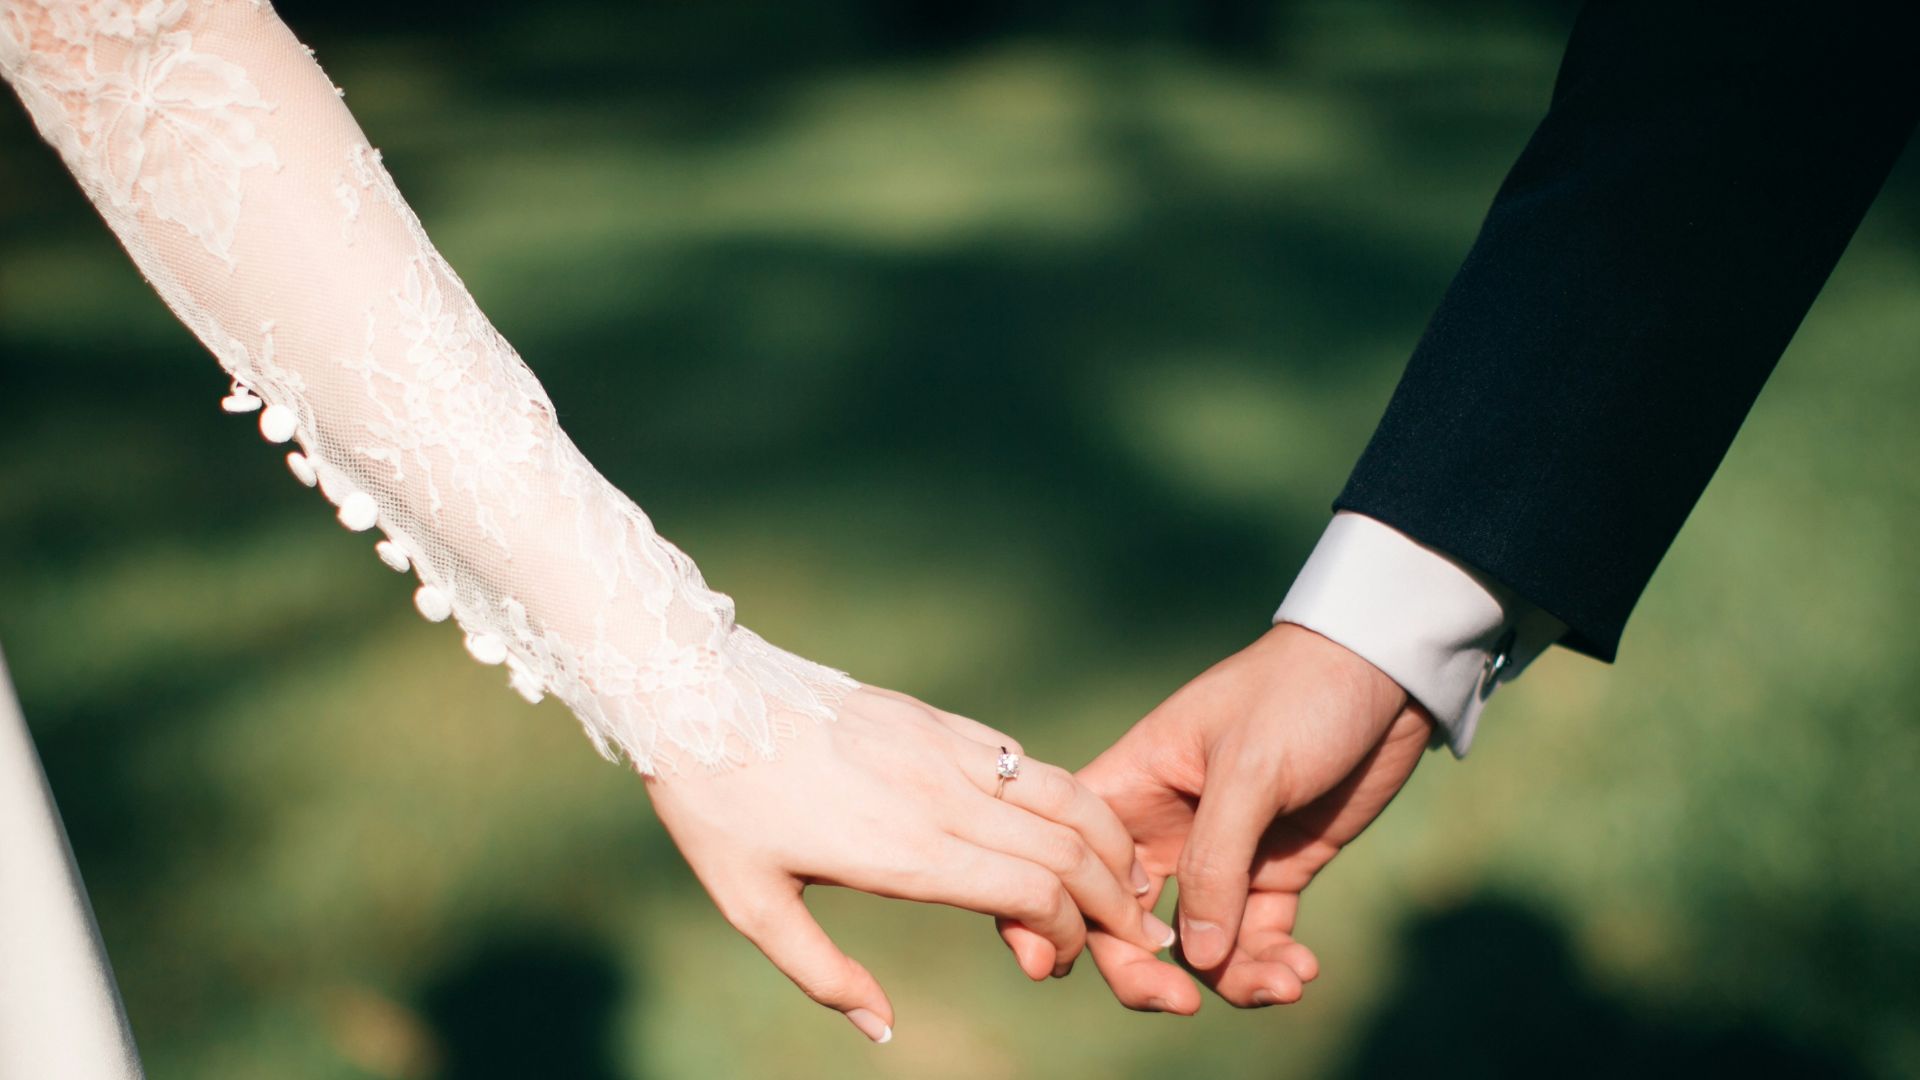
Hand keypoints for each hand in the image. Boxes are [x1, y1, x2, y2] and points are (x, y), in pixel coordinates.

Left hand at [645, 686, 1176, 1042]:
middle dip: (1116, 899)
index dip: (1066, 935)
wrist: (696, 693)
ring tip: (1130, 880)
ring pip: (1064, 793)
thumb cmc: (718, 807)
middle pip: (1069, 847)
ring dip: (1110, 841)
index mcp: (906, 850)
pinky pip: (1022, 759)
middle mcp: (941, 796)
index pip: (1033, 892)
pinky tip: (1070, 824)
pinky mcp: (935, 719)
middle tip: (1136, 936)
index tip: (1052, 963)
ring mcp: (944, 748)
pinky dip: (1066, 796)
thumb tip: (883, 1030)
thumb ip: (823, 974)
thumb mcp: (752, 907)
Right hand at [1045, 623, 1432, 1011]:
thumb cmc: (1300, 694)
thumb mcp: (1251, 769)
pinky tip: (1302, 970)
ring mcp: (1220, 854)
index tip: (1071, 964)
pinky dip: (1272, 964)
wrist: (1385, 673)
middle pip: (1125, 920)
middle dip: (1146, 971)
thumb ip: (1215, 863)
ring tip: (1282, 984)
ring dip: (1230, 978)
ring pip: (1197, 944)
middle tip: (1183, 1004)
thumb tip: (1193, 958)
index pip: (1073, 860)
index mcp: (1131, 786)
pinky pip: (1256, 938)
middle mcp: (1163, 828)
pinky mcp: (1274, 870)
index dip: (1061, 913)